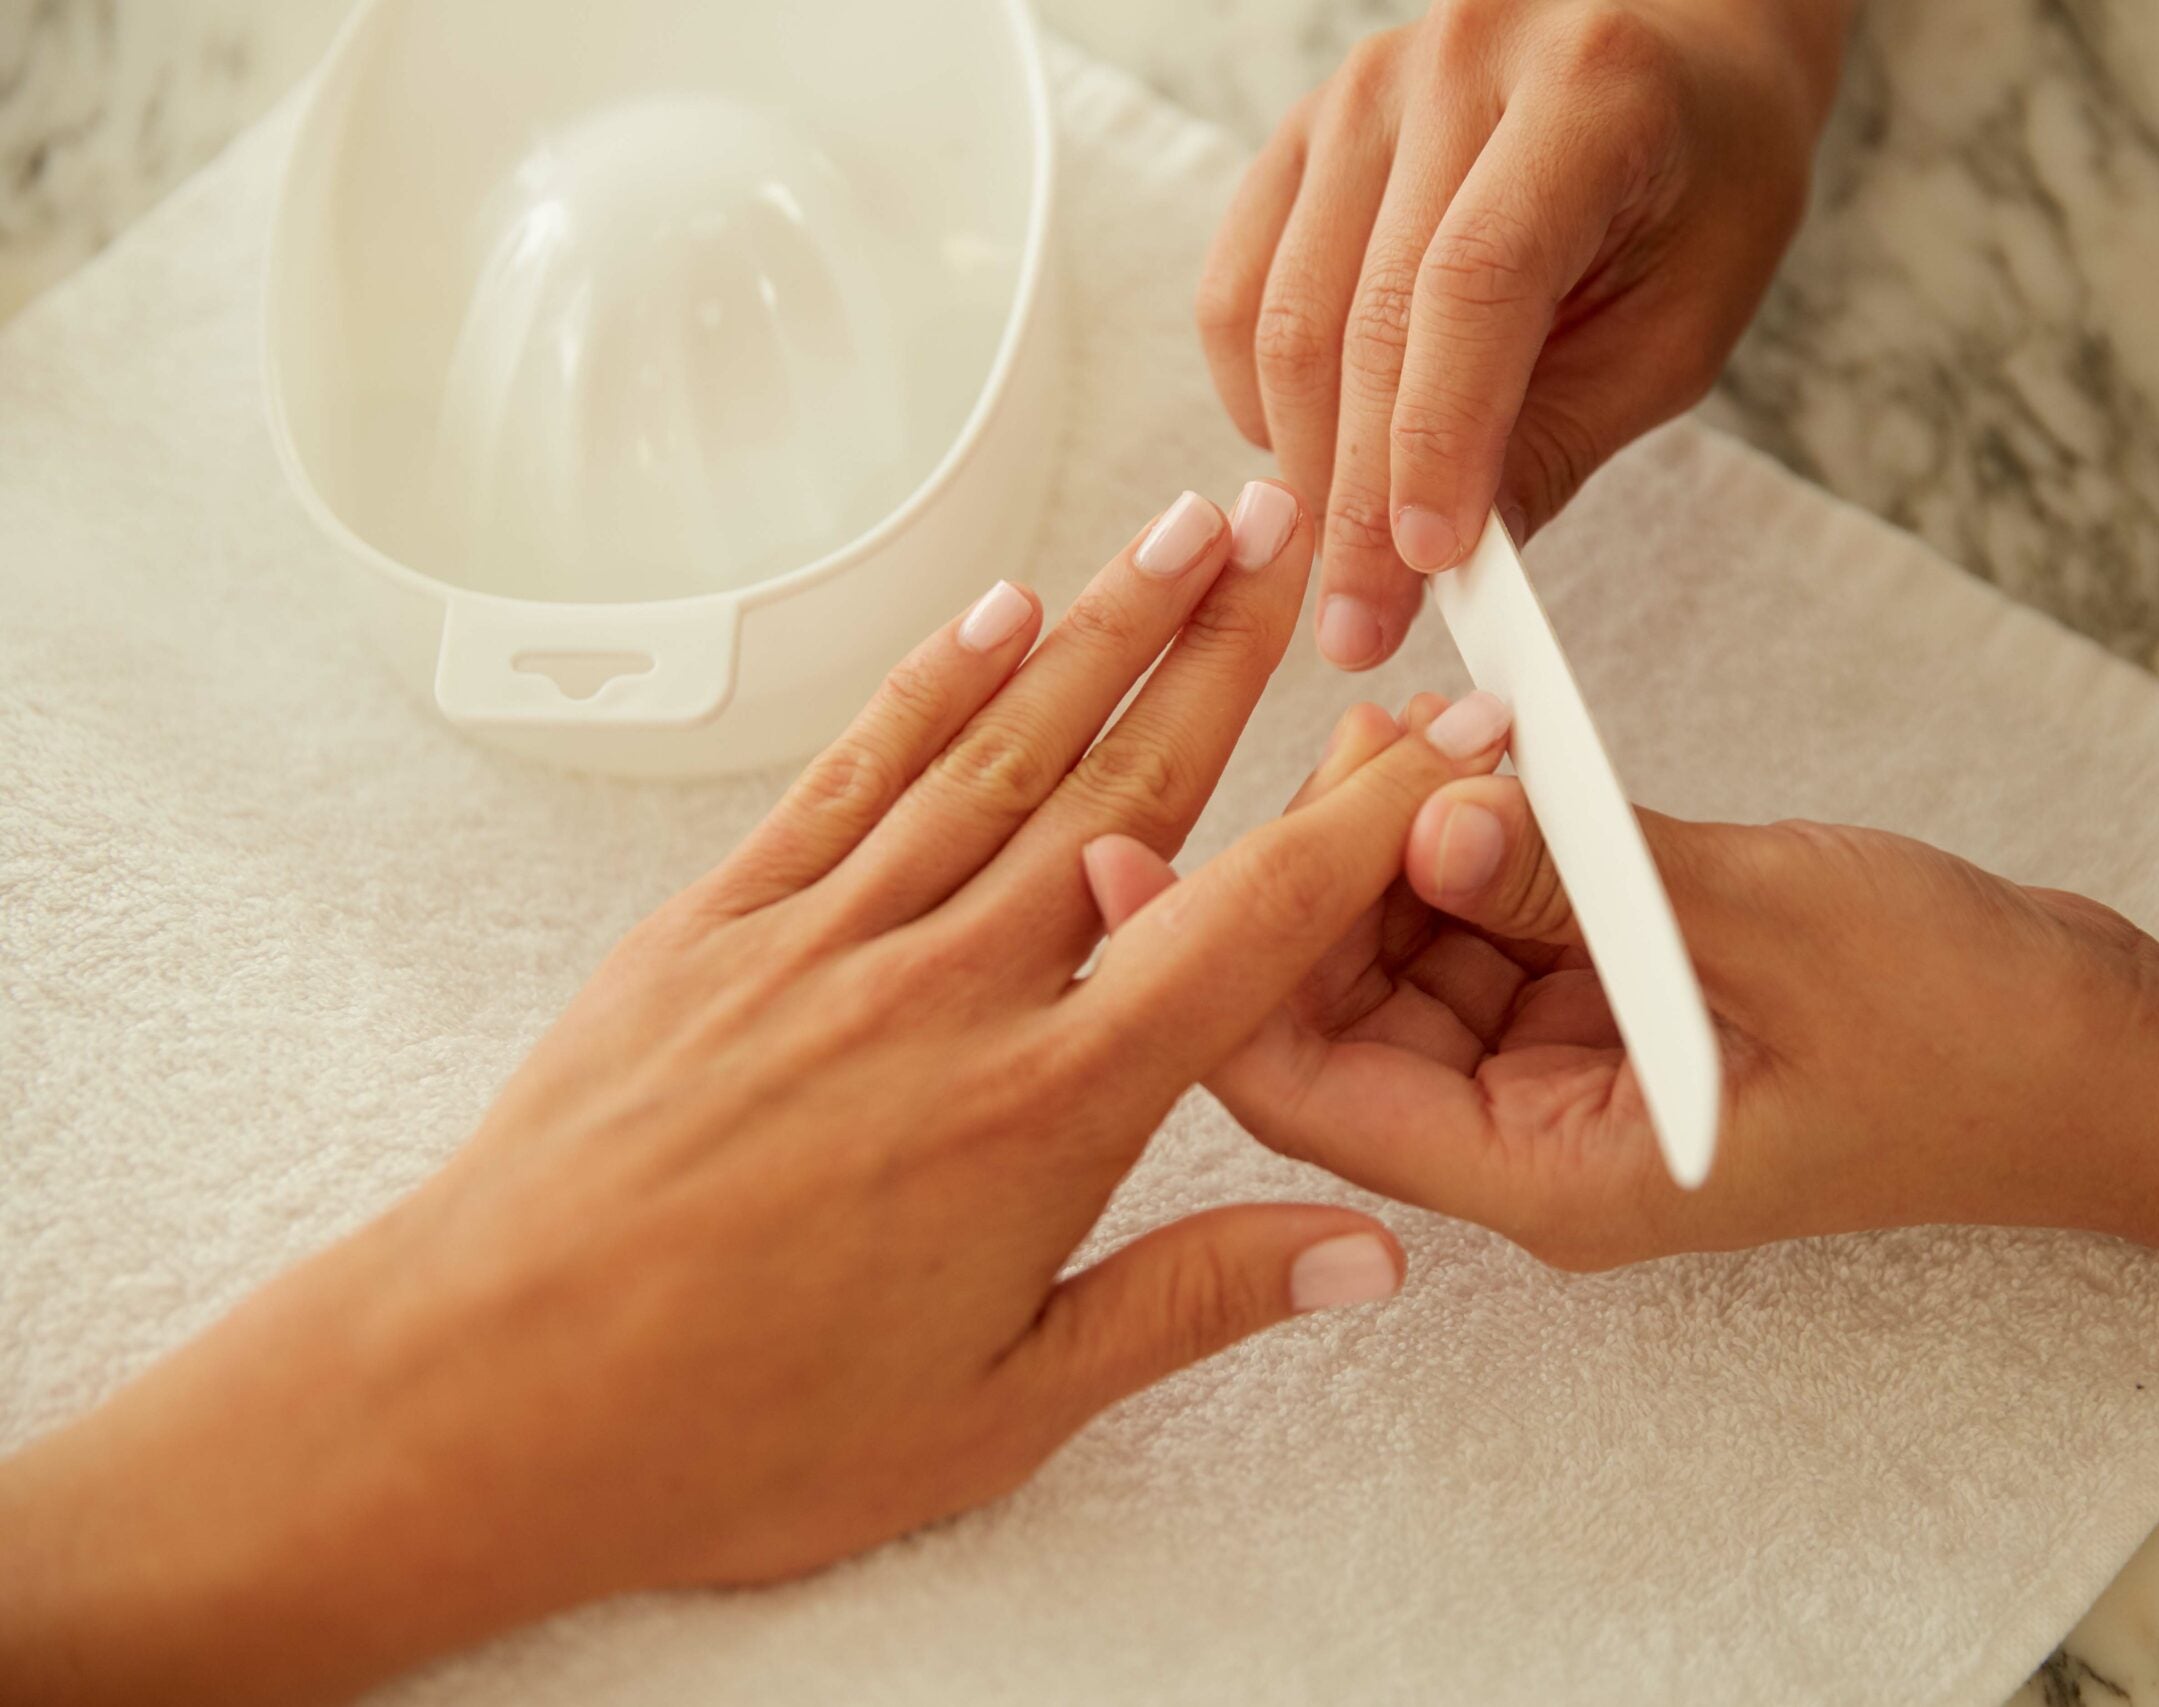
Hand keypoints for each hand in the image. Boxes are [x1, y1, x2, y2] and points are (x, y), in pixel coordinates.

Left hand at [0, 487, 1520, 1704]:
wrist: (486, 1393)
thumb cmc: (733, 1426)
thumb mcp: (1001, 1410)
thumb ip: (1191, 1303)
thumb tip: (1362, 1253)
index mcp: (1048, 1109)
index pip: (1253, 925)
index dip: (1369, 817)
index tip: (1446, 736)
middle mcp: (953, 989)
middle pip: (1134, 782)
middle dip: (1239, 646)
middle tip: (1312, 530)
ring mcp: (832, 937)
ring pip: (1005, 748)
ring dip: (1111, 626)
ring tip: (1194, 527)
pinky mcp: (722, 922)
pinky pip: (853, 772)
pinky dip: (934, 681)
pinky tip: (999, 613)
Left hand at [1089, 699, 2158, 1269]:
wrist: (2093, 1058)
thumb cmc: (1963, 1031)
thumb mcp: (1762, 927)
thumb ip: (1575, 875)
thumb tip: (1417, 808)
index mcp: (1549, 1174)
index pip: (1308, 1088)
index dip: (1203, 971)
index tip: (1122, 854)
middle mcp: (1526, 1137)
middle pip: (1330, 1016)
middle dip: (1308, 876)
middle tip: (1343, 734)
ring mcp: (1556, 1072)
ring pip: (1395, 959)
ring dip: (1381, 845)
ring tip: (1406, 726)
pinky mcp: (1593, 1004)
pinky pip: (1475, 924)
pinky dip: (1457, 842)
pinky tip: (1462, 756)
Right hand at [1196, 0, 1852, 669]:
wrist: (1677, 57)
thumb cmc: (1700, 191)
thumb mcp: (1681, 328)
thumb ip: (1561, 438)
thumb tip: (1443, 567)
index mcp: (1590, 94)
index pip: (1476, 285)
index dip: (1438, 438)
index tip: (1425, 566)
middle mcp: (1460, 63)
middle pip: (1362, 312)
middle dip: (1357, 497)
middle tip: (1360, 626)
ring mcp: (1362, 90)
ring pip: (1284, 313)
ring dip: (1303, 464)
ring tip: (1341, 565)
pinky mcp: (1301, 133)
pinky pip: (1240, 291)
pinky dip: (1260, 400)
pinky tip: (1311, 461)